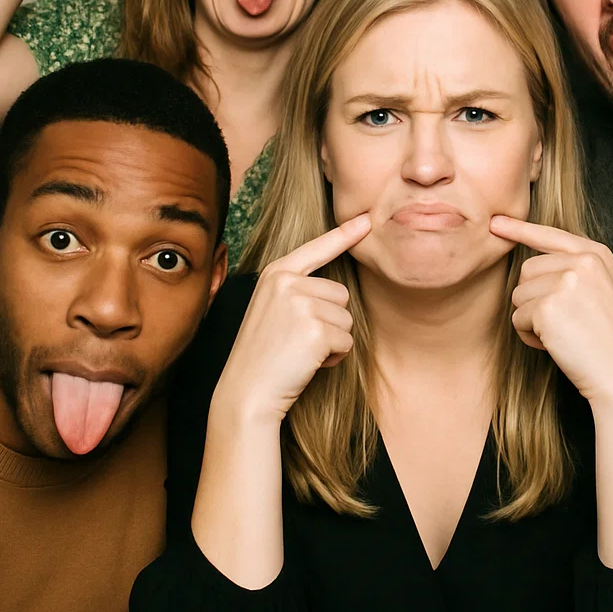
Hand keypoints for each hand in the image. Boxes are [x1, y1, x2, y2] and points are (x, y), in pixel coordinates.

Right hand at [215, 214, 371, 423]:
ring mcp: (301, 303)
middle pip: (341, 293)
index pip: (317, 248)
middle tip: (299, 340)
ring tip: (302, 351)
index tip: (366, 219)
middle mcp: (288, 281)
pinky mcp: (315, 329)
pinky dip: (334, 357)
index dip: (345, 234)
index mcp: (276, 273)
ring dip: (333, 340)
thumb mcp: (272, 309)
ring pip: (346, 318)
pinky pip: (346, 340)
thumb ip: (297, 289)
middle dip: (331, 321)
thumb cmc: (263, 355)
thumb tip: (336, 286)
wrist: (247, 392)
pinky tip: (308, 363)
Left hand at [490, 215, 612, 404]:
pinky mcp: (547, 307)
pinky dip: (530, 336)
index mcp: (597, 254)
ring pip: (518, 295)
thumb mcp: (601, 291)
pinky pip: (517, 319)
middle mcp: (582, 262)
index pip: (551, 235)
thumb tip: (530, 264)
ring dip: (532, 320)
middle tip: (564, 322)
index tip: (496, 222)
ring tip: (563, 334)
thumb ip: (572, 270)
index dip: (520, 229)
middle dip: (534, 298)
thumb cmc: (610, 340)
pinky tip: (557, 345)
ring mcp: (565, 282)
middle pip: (527, 270)